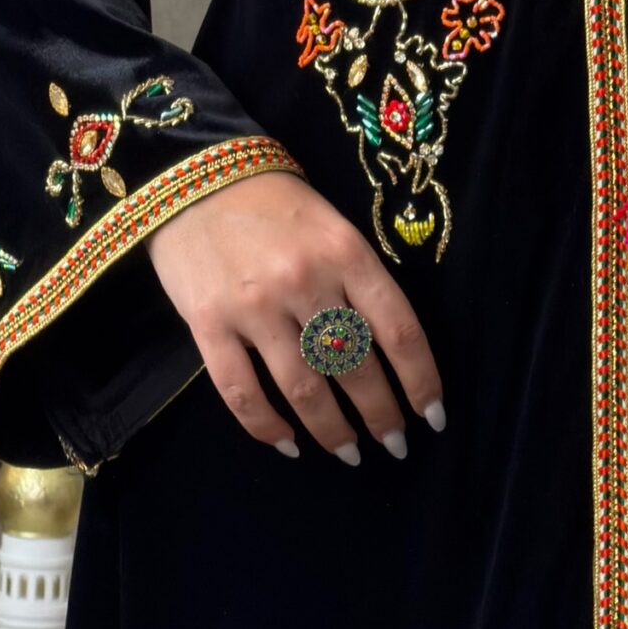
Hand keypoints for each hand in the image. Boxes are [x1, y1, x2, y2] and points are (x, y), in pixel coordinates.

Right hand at [144, 168, 445, 464]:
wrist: (194, 175)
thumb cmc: (275, 203)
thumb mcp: (332, 225)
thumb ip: (357, 280)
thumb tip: (386, 350)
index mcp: (346, 252)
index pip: (397, 330)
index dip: (421, 381)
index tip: (433, 416)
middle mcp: (305, 281)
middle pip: (355, 368)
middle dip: (382, 416)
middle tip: (395, 444)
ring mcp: (254, 306)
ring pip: (304, 390)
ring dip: (332, 431)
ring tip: (349, 453)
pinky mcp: (208, 324)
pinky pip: (242, 394)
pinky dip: (267, 428)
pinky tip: (288, 444)